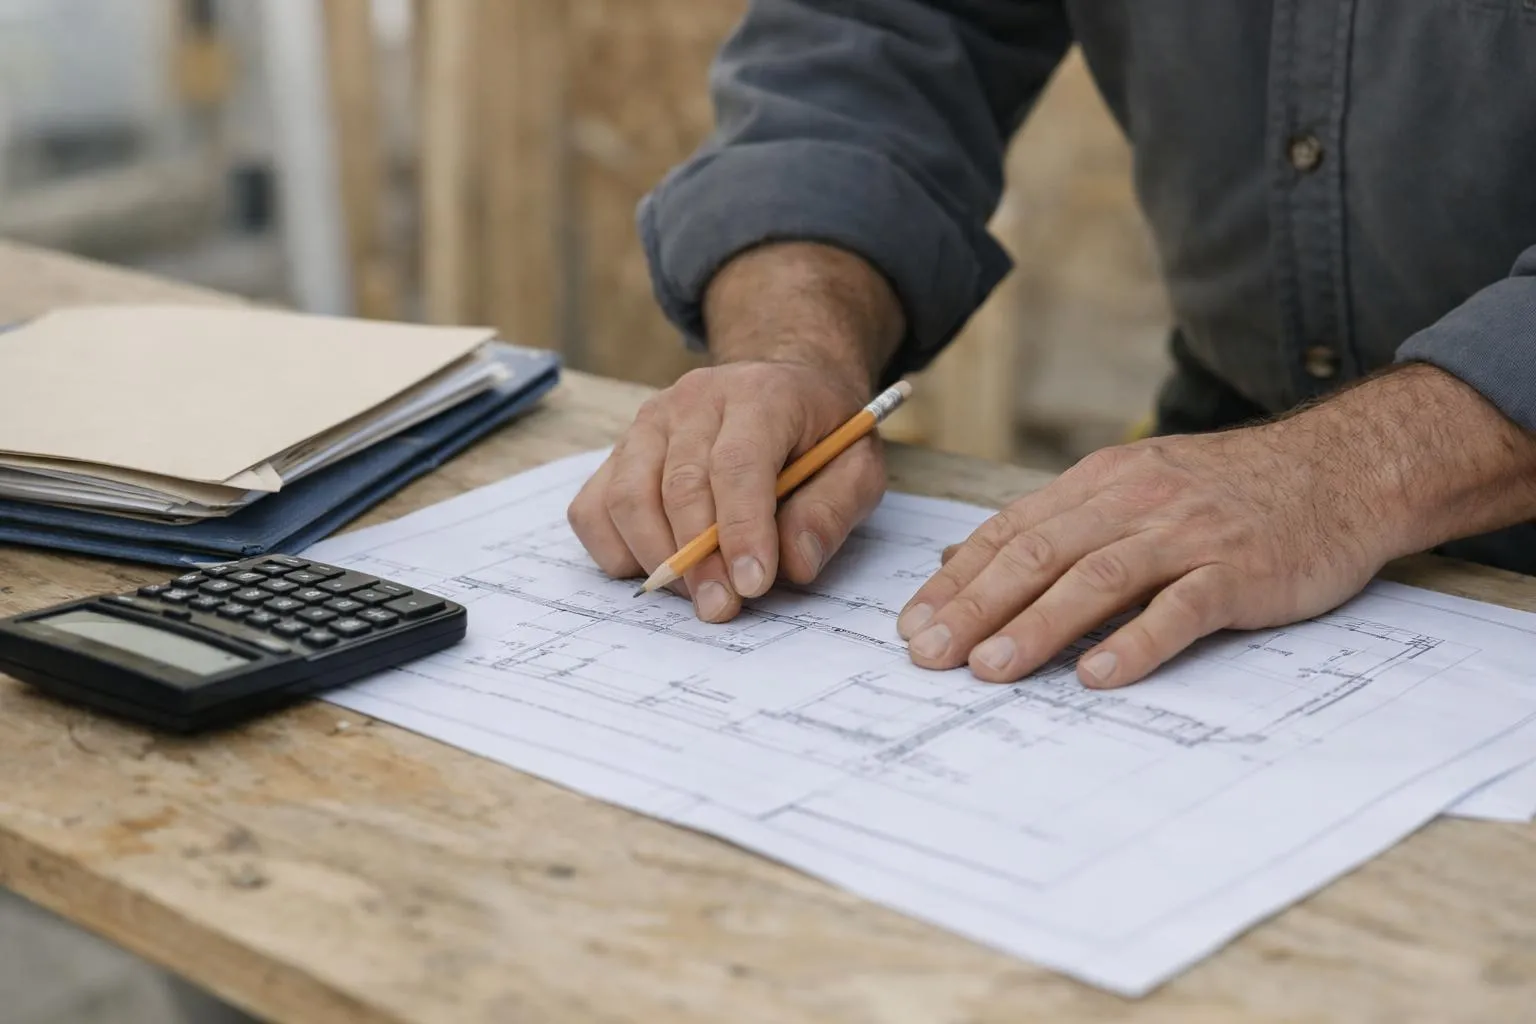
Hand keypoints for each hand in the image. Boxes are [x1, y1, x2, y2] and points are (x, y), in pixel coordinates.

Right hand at [568, 361, 885, 620]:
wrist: (780, 387)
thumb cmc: (818, 436)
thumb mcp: (856, 467)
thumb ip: (831, 511)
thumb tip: (793, 563)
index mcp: (759, 394)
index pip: (737, 463)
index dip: (742, 529)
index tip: (752, 585)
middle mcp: (693, 400)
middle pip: (679, 485)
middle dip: (698, 559)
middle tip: (721, 608)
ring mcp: (647, 424)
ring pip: (627, 497)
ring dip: (656, 558)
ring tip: (696, 596)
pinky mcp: (619, 452)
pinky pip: (593, 509)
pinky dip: (615, 549)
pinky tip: (656, 568)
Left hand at [897, 411, 1399, 688]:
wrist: (1343, 468)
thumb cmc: (1227, 491)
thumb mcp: (1132, 487)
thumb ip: (1052, 524)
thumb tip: (961, 557)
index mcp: (1100, 484)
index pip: (1010, 532)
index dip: (956, 580)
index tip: (911, 624)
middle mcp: (1134, 502)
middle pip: (1038, 556)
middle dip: (975, 608)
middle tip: (928, 655)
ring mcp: (1188, 534)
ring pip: (1096, 579)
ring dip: (1036, 626)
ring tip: (990, 669)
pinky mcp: (1239, 570)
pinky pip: (1181, 607)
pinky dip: (1136, 642)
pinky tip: (1097, 675)